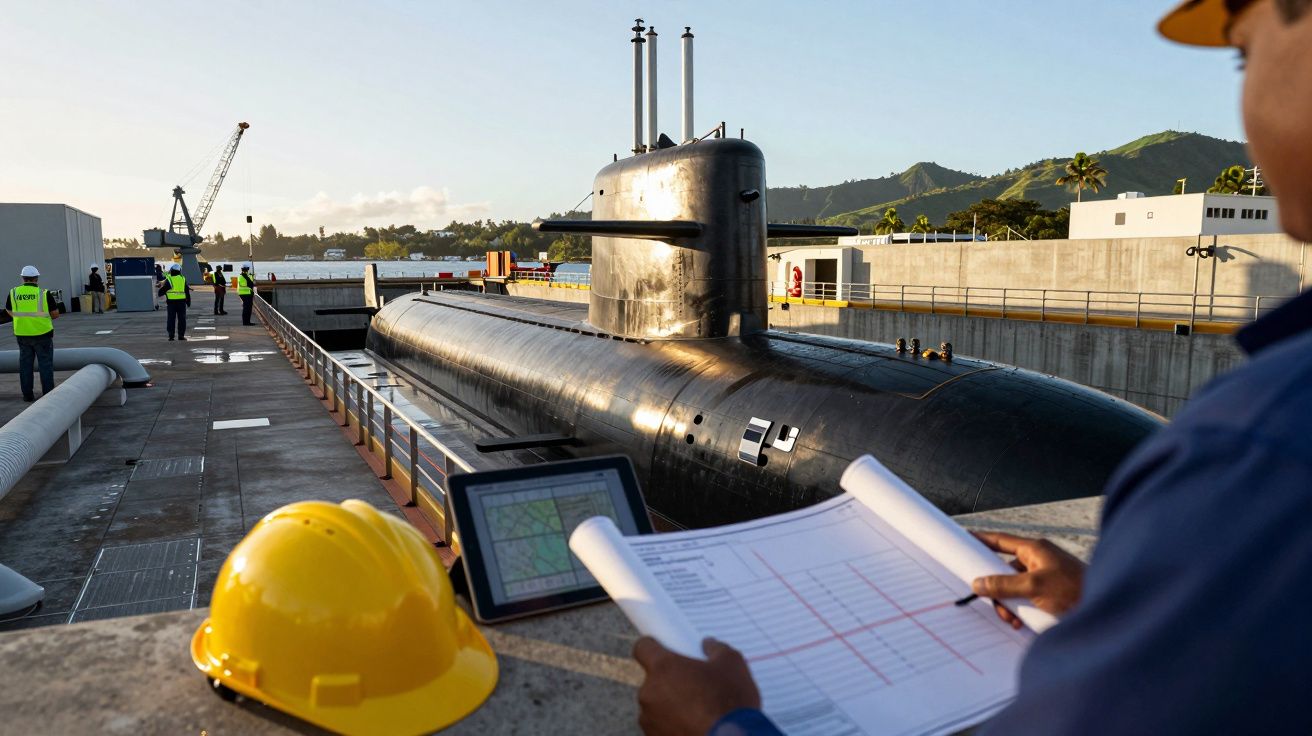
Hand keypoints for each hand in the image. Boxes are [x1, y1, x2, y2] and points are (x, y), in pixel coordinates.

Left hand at [633, 637, 760, 735]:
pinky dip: (672, 725)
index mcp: (663, 668)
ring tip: (697, 711)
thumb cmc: (731, 703)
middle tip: (694, 685)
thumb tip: (709, 644)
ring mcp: (649, 719)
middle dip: (670, 680)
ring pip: (656, 705)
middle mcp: (649, 692)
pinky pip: (660, 726)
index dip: (653, 647)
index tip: (665, 651)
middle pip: (653, 679)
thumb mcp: (733, 665)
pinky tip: (694, 726)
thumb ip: (716, 648)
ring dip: (670, 705)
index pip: (643, 647)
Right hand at [971, 531, 1085, 628]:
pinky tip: (1021, 622)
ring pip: (1014, 588)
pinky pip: (1026, 599)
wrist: (1104, 611)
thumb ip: (1003, 585)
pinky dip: (1020, 610)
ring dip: (1009, 604)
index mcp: (1035, 550)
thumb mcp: (1034, 587)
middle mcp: (1039, 560)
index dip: (981, 540)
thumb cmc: (1074, 590)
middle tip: (996, 604)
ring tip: (1012, 619)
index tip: (964, 540)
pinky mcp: (1050, 594)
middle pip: (1005, 570)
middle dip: (997, 590)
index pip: (1001, 541)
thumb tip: (978, 583)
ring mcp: (1045, 577)